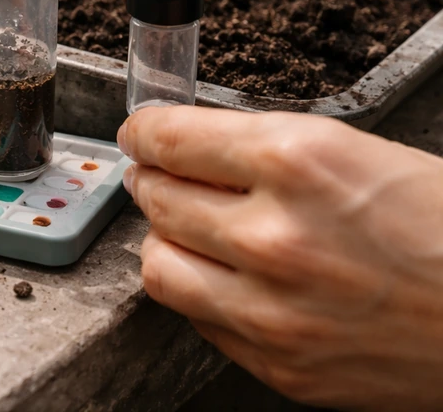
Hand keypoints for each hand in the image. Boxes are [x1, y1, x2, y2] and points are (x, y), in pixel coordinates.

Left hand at [117, 106, 442, 410]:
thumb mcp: (353, 150)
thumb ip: (262, 150)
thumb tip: (187, 147)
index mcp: (296, 161)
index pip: (168, 138)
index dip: (145, 131)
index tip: (141, 132)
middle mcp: (274, 236)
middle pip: (156, 198)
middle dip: (152, 179)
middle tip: (161, 175)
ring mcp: (274, 310)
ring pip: (158, 264)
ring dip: (165, 239)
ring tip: (188, 228)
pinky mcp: (283, 364)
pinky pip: (199, 319)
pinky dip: (202, 291)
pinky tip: (230, 277)